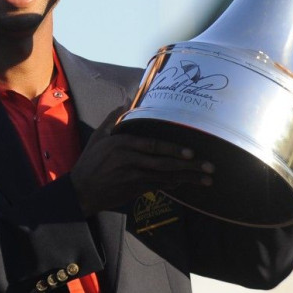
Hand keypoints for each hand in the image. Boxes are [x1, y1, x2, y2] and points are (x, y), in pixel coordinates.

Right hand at [70, 108, 214, 217]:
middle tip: (210, 167)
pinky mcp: (135, 190)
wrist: (82, 191)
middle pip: (165, 164)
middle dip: (190, 166)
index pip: (153, 147)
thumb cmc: (90, 161)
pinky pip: (159, 185)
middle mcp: (131, 161)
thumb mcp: (98, 137)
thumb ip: (113, 119)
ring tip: (207, 179)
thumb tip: (125, 101)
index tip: (191, 153)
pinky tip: (187, 182)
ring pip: (166, 177)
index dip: (173, 150)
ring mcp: (134, 177)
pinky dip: (174, 184)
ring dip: (188, 178)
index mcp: (123, 145)